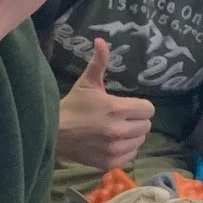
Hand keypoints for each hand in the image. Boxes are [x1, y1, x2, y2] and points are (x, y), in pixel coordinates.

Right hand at [57, 38, 154, 171]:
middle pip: (146, 126)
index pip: (148, 109)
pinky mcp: (109, 163)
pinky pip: (130, 157)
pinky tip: (113, 144)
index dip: (140, 107)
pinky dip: (125, 151)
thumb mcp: (87, 82)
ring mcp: (114, 149)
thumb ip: (99, 62)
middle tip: (121, 118)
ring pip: (140, 141)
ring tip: (116, 131)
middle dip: (136, 121)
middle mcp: (118, 131)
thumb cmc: (73, 106)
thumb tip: (101, 40)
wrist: (53, 132)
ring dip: (132, 136)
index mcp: (116, 109)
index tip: (129, 107)